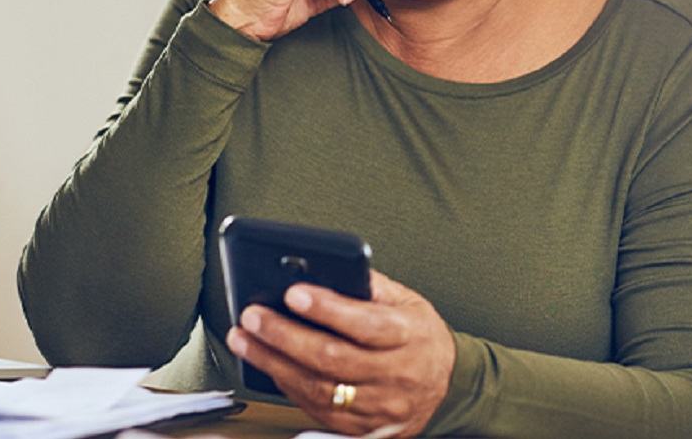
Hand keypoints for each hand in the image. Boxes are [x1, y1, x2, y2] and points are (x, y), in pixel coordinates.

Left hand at [226, 270, 454, 436]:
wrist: (447, 384)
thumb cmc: (417, 333)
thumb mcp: (406, 299)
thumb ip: (367, 284)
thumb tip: (320, 268)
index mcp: (410, 335)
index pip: (365, 324)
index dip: (327, 309)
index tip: (293, 292)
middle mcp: (397, 375)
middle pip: (334, 359)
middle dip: (286, 336)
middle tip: (253, 315)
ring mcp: (381, 408)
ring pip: (320, 389)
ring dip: (274, 363)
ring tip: (244, 339)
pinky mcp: (364, 429)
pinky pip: (319, 411)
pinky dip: (287, 387)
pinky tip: (266, 365)